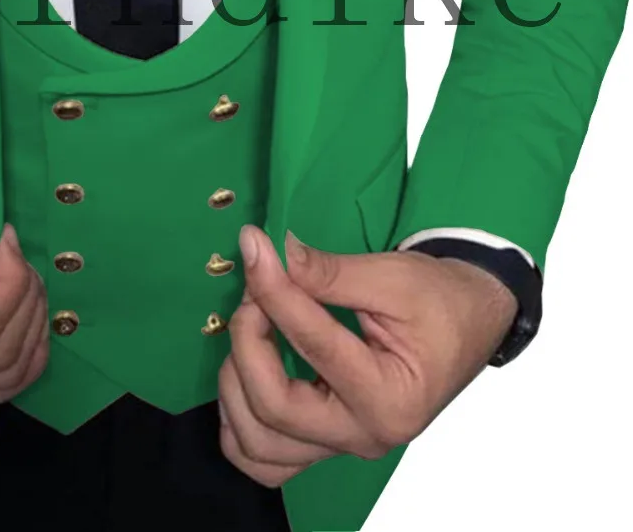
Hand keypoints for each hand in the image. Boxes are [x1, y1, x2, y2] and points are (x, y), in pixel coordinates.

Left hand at [218, 226, 516, 486]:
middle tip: (254, 291)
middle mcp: (364, 435)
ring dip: (235, 384)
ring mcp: (343, 445)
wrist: (471, 321)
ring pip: (258, 444)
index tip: (255, 247)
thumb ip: (329, 271)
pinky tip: (245, 373)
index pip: (313, 345)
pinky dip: (241, 421)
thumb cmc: (440, 300)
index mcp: (391, 398)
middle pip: (273, 407)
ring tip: (250, 330)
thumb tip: (272, 253)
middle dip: (247, 341)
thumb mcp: (392, 276)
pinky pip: (266, 457)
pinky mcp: (328, 440)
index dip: (274, 291)